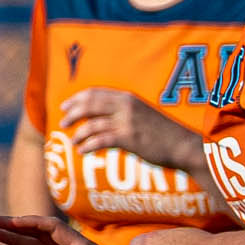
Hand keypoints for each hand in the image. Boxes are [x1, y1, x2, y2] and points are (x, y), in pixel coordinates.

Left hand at [59, 89, 198, 169]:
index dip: (77, 99)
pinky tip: (83, 151)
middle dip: (72, 114)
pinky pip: (101, 140)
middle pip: (90, 105)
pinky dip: (88, 146)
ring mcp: (127, 122)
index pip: (96, 93)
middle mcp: (126, 106)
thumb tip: (101, 117)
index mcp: (128, 98)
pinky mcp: (129, 138)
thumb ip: (123, 112)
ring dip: (78, 134)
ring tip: (74, 142)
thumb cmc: (161, 133)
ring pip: (92, 124)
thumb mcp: (141, 114)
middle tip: (62, 123)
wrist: (182, 145)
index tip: (65, 107)